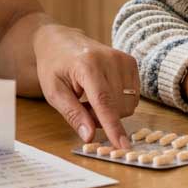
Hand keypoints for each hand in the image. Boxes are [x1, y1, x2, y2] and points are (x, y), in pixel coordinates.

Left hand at [33, 24, 139, 147]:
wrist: (61, 40)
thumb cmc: (54, 67)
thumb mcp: (54, 93)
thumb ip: (73, 115)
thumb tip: (89, 137)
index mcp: (87, 66)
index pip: (104, 102)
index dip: (113, 126)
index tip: (123, 146)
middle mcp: (109, 59)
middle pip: (117, 107)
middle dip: (101, 118)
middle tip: (82, 108)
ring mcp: (123, 59)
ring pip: (128, 104)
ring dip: (111, 110)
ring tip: (91, 98)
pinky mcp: (130, 62)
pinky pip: (133, 96)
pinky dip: (119, 101)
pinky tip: (103, 92)